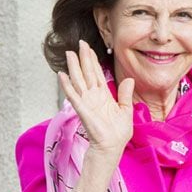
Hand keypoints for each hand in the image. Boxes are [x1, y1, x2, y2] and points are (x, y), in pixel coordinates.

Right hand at [58, 40, 134, 161]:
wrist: (112, 147)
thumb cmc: (117, 133)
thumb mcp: (126, 110)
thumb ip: (125, 94)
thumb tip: (129, 79)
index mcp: (104, 96)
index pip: (98, 74)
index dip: (93, 61)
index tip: (89, 48)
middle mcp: (94, 97)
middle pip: (87, 73)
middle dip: (83, 58)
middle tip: (80, 43)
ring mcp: (87, 102)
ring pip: (79, 80)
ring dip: (73, 67)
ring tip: (69, 53)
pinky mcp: (83, 110)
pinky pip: (73, 95)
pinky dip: (67, 85)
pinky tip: (62, 75)